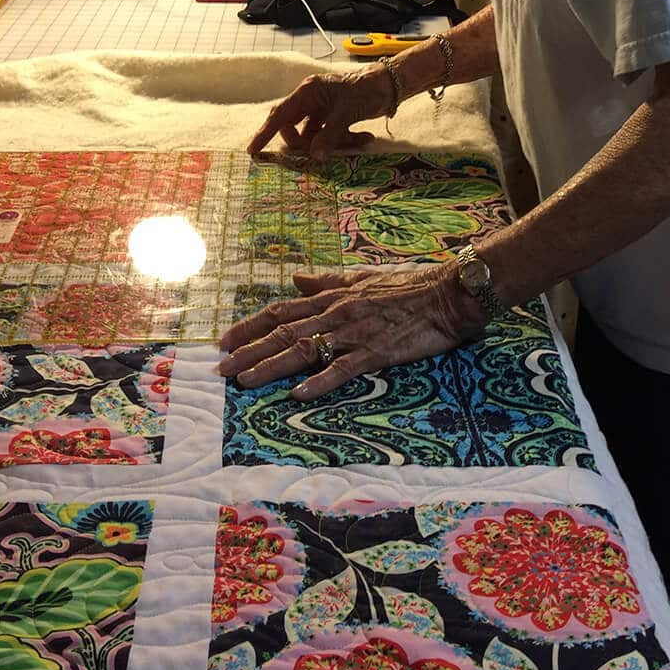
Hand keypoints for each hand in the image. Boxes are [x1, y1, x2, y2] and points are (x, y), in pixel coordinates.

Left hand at [217, 265, 487, 398]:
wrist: (447, 292)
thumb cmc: (407, 284)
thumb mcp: (362, 276)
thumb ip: (327, 280)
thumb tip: (296, 277)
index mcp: (332, 296)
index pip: (282, 309)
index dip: (251, 325)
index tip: (225, 340)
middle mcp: (337, 312)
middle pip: (284, 331)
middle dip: (249, 350)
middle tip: (221, 368)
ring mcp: (355, 332)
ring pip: (305, 349)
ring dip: (272, 366)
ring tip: (245, 382)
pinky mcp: (377, 351)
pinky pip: (343, 368)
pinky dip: (320, 381)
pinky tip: (298, 393)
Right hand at [248, 67, 394, 156]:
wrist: (390, 84)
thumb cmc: (366, 91)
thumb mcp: (346, 114)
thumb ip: (329, 136)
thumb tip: (314, 156)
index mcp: (308, 92)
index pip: (280, 115)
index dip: (265, 133)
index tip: (253, 150)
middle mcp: (311, 99)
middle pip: (296, 129)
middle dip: (309, 143)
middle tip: (323, 151)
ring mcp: (322, 108)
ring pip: (315, 135)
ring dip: (334, 142)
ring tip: (357, 139)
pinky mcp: (333, 116)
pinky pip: (330, 134)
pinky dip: (344, 139)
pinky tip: (364, 137)